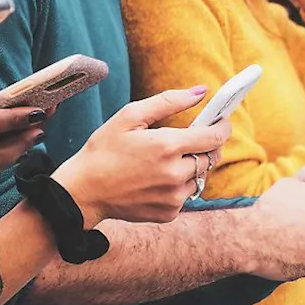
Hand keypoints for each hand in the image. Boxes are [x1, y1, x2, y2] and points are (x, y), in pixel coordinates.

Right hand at [53, 87, 230, 226]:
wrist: (83, 192)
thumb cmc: (103, 149)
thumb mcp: (130, 117)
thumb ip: (168, 101)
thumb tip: (201, 91)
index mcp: (167, 146)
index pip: (214, 136)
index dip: (222, 126)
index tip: (221, 121)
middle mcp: (175, 174)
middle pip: (211, 157)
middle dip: (206, 146)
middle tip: (189, 139)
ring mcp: (173, 197)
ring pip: (199, 177)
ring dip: (190, 167)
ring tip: (164, 161)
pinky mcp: (169, 213)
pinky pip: (185, 195)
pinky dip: (177, 186)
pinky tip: (155, 180)